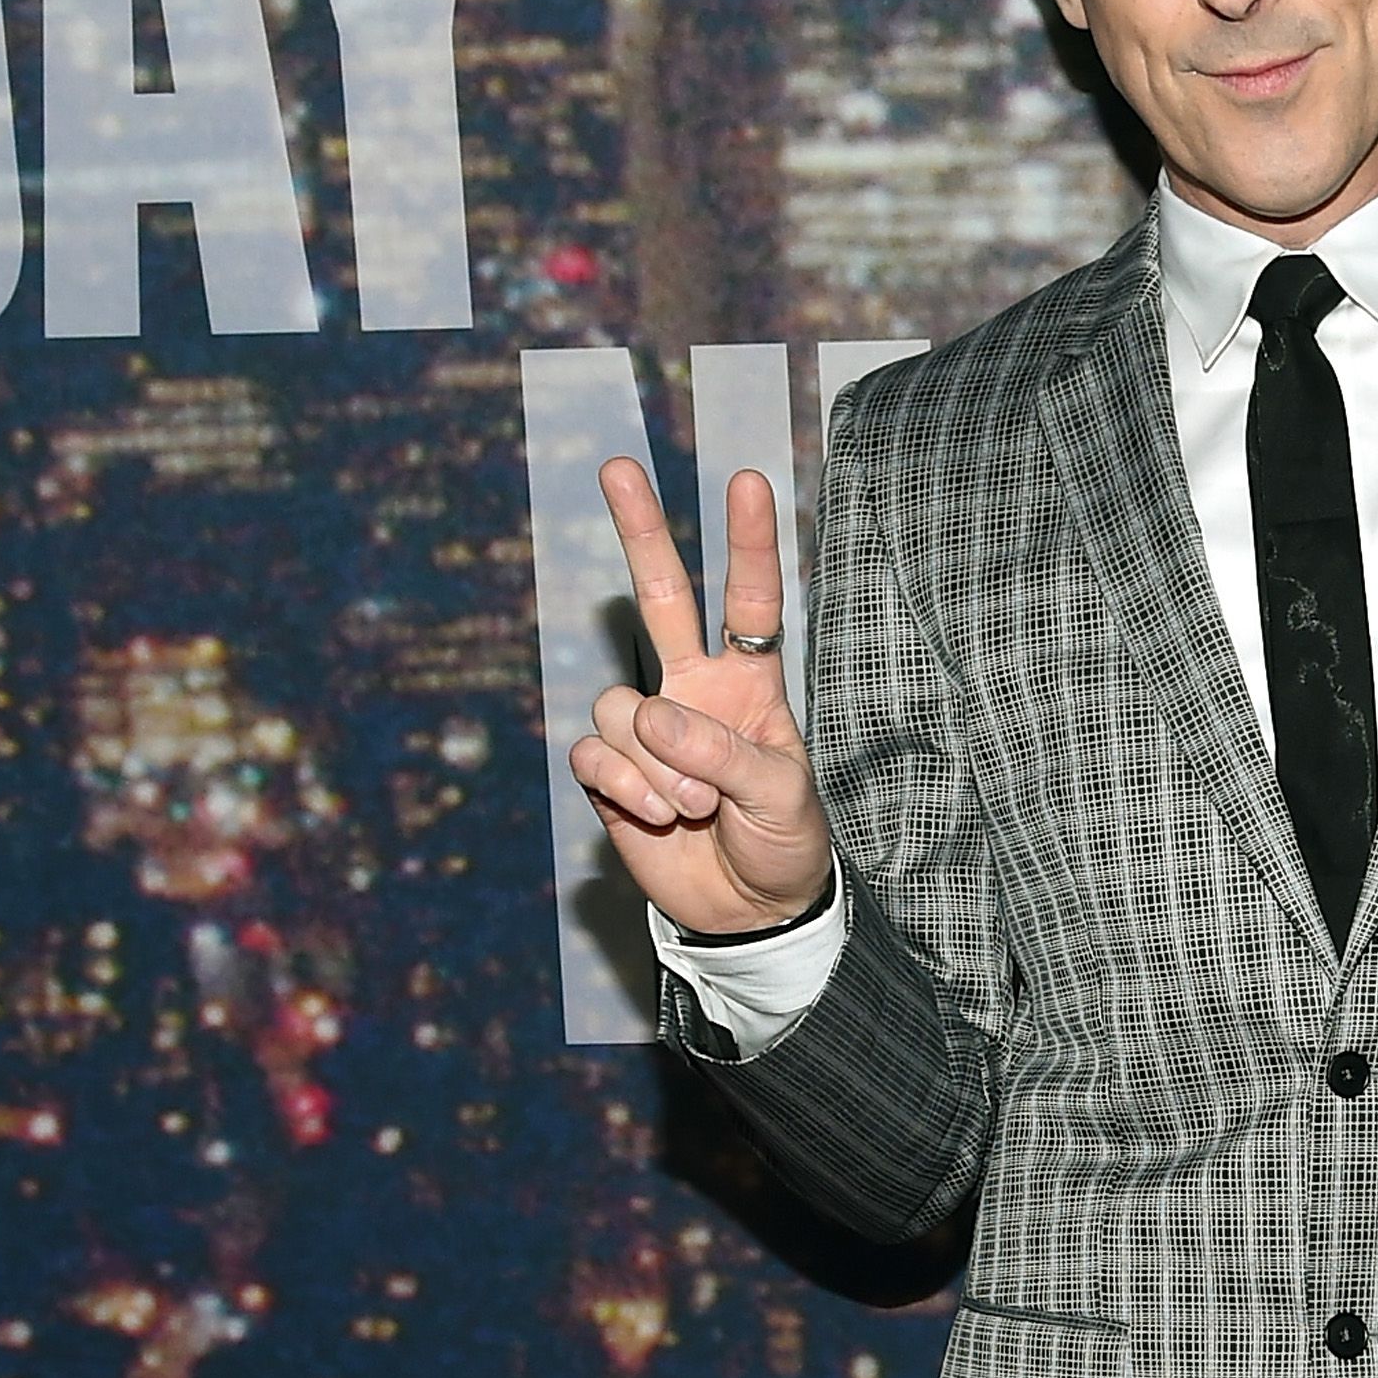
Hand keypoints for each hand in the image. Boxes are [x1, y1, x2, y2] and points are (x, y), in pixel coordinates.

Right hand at [570, 462, 833, 938]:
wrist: (750, 912)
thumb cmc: (781, 842)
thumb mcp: (781, 798)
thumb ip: (725, 753)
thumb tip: (654, 718)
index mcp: (749, 684)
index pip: (750, 603)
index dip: (748, 544)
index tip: (748, 482)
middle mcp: (692, 690)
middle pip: (660, 596)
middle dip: (641, 531)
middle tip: (619, 465)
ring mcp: (646, 727)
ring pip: (620, 704)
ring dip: (656, 762)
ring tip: (694, 807)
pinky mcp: (609, 771)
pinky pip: (596, 754)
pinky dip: (627, 787)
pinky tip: (659, 817)